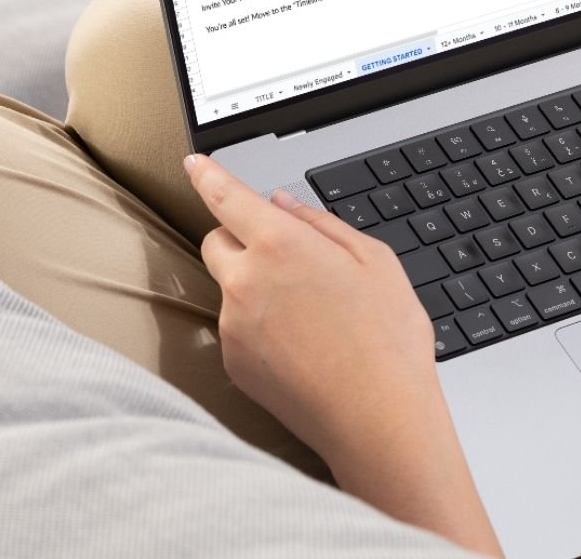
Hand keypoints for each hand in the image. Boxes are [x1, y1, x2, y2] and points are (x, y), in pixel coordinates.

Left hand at [185, 155, 501, 555]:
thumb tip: (284, 205)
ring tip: (309, 316)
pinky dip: (256, 328)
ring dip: (253, 287)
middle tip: (284, 256)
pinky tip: (299, 346)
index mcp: (280, 244)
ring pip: (228, 288)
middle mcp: (245, 280)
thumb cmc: (386, 340)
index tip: (194, 163)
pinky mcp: (232, 362)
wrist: (376, 417)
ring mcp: (233, 325)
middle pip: (216, 240)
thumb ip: (321, 224)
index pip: (226, 196)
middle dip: (239, 238)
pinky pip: (235, 329)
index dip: (207, 175)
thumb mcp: (374, 261)